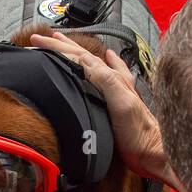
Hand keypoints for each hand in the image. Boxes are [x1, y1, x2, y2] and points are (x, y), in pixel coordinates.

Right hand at [28, 31, 170, 182]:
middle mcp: (114, 80)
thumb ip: (105, 80)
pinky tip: (107, 57)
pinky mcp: (118, 102)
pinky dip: (103, 64)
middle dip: (61, 45)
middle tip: (42, 38)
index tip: (38, 41)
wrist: (153, 152)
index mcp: (111, 78)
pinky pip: (108, 75)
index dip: (57, 47)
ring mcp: (116, 90)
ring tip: (63, 42)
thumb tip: (86, 61)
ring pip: (91, 62)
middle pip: (83, 55)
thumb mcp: (121, 104)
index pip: (79, 55)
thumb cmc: (138, 133)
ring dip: (75, 51)